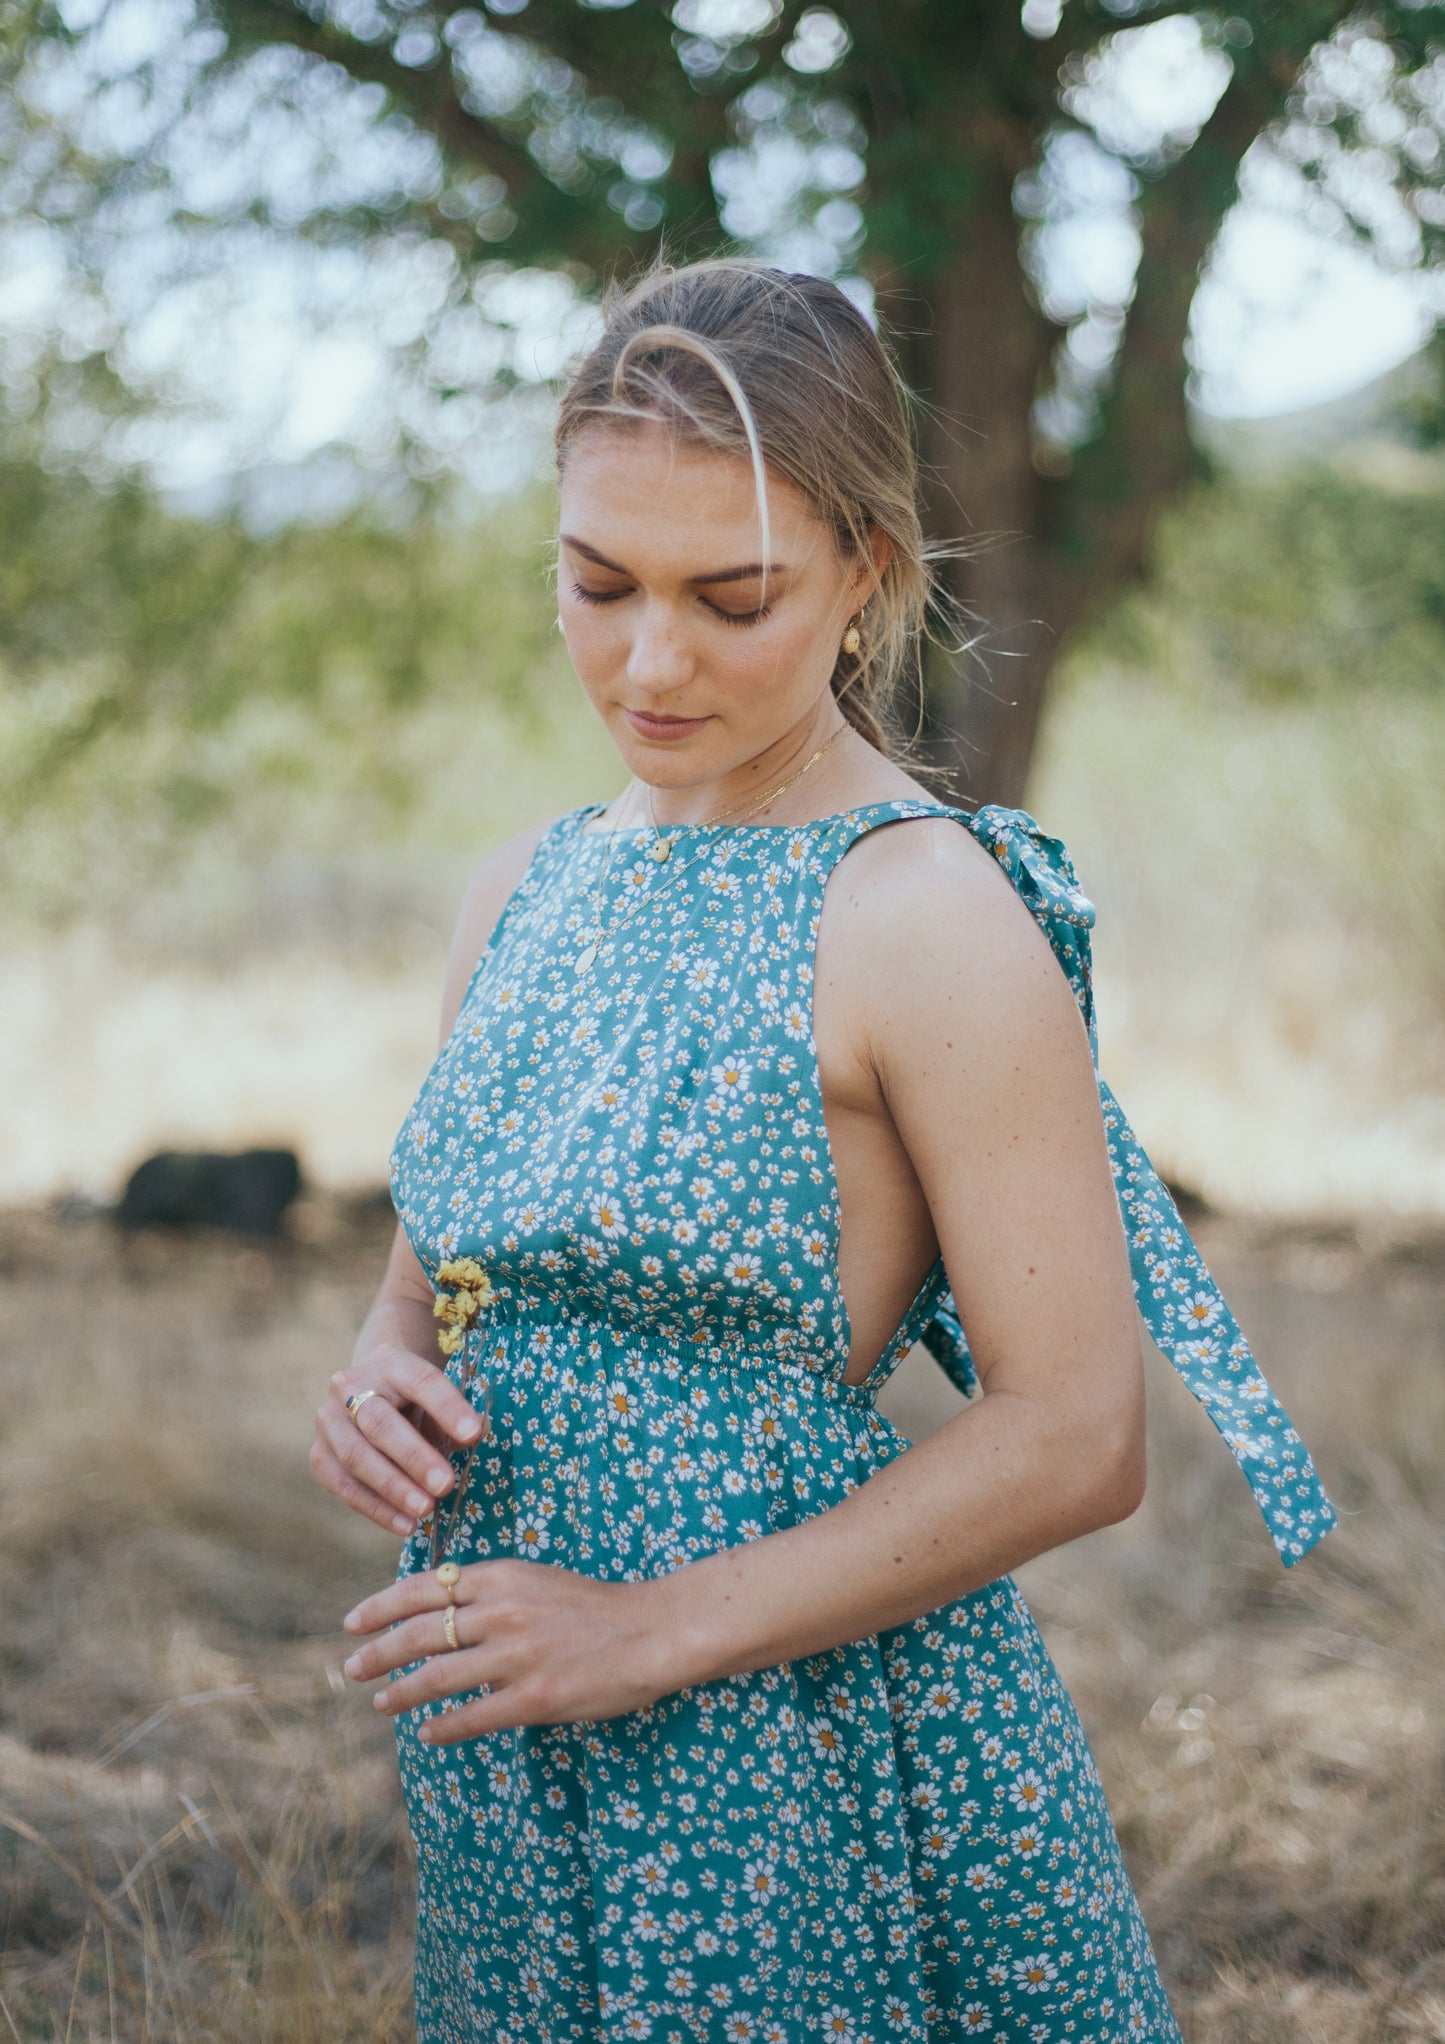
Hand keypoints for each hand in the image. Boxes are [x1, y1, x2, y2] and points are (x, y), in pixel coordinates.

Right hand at [310, 1344, 488, 1538]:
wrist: (369, 1393)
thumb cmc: (416, 1402)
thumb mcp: (437, 1399)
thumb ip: (454, 1417)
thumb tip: (475, 1435)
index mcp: (390, 1362)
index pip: (420, 1381)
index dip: (447, 1407)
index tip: (473, 1434)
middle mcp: (349, 1386)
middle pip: (380, 1423)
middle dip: (414, 1457)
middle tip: (445, 1485)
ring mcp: (328, 1421)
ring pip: (356, 1456)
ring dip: (393, 1488)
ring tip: (425, 1510)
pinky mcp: (319, 1455)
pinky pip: (344, 1486)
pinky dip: (376, 1508)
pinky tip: (405, 1524)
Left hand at [340, 1557, 679, 1742]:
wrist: (652, 1631)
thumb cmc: (594, 1607)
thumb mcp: (537, 1580)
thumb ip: (490, 1593)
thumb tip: (438, 1614)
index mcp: (502, 1576)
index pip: (424, 1588)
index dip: (381, 1606)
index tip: (352, 1622)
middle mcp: (503, 1612)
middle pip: (420, 1633)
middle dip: (378, 1653)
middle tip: (352, 1668)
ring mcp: (517, 1657)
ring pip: (437, 1677)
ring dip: (401, 1693)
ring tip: (381, 1702)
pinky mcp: (534, 1698)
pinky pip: (472, 1717)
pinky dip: (442, 1727)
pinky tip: (428, 1732)